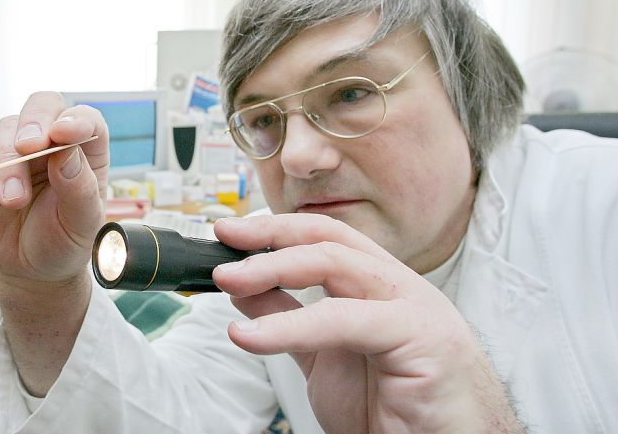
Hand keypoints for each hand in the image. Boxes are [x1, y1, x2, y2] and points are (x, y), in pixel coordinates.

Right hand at [0, 91, 108, 286]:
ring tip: (13, 201)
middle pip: (43, 105)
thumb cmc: (63, 242)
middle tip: (27, 148)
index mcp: (86, 152)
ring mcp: (16, 149)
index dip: (76, 119)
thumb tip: (66, 152)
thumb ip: (79, 188)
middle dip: (33, 123)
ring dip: (8, 163)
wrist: (28, 269)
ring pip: (6, 128)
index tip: (64, 133)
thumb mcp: (81, 224)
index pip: (87, 119)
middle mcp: (52, 142)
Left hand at [212, 213, 523, 433]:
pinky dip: (291, 325)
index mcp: (379, 289)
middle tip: (222, 247)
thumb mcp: (325, 359)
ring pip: (335, 263)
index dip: (273, 229)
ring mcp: (415, 307)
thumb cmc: (402, 415)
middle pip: (328, 239)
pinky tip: (252, 336)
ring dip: (272, 267)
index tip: (228, 233)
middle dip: (268, 237)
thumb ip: (288, 320)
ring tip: (229, 281)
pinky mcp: (423, 337)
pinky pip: (345, 318)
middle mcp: (399, 288)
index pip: (324, 238)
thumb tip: (244, 290)